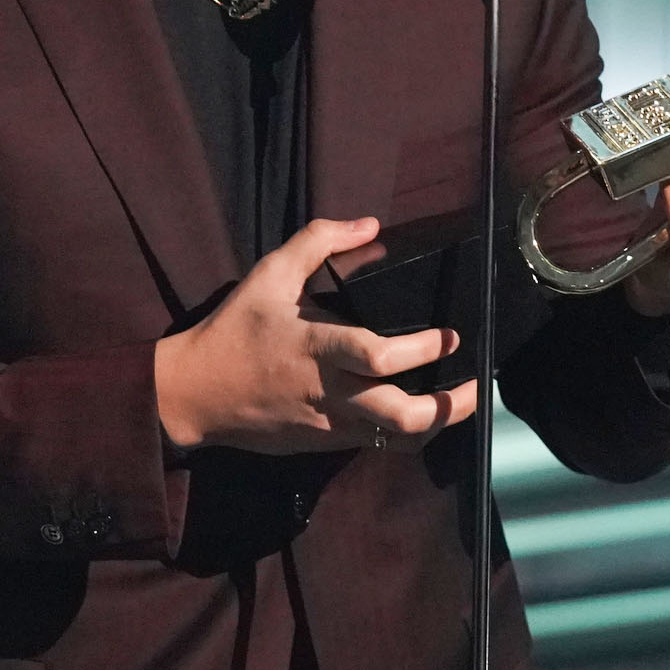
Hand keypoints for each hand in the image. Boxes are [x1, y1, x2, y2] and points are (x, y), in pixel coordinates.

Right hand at [155, 217, 478, 455]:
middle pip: (400, 414)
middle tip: (474, 383)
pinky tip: (420, 414)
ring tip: (458, 404)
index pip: (379, 356)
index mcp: (317, 348)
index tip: (451, 336)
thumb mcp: (269, 274)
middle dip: (448, 405)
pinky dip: (405, 433)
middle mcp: (329, 391)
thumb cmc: (234, 330)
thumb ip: (318, 241)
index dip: (424, 349)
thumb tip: (369, 224)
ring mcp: (328, 424)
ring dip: (437, 424)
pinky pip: (377, 444)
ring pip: (396, 439)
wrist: (195, 392)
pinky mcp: (323, 443)